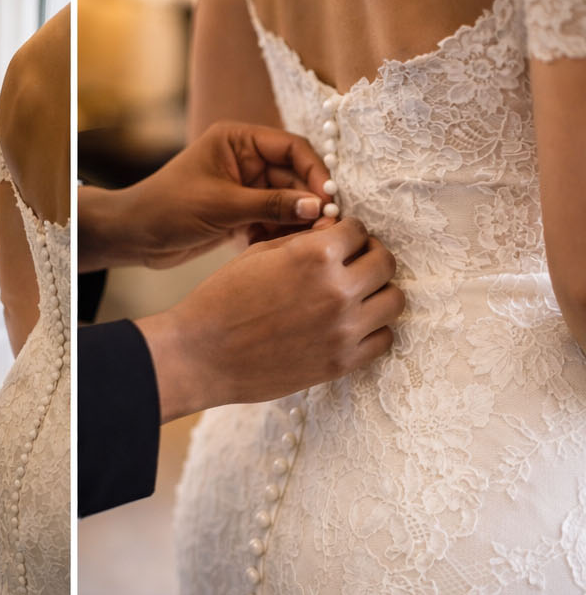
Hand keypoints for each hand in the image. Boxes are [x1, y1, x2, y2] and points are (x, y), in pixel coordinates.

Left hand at [78, 120, 330, 271]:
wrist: (134, 237)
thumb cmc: (168, 208)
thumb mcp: (222, 205)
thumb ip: (270, 206)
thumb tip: (317, 208)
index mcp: (239, 140)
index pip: (292, 148)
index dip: (315, 172)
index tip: (329, 200)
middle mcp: (246, 160)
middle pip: (293, 178)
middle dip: (308, 204)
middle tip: (326, 230)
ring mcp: (244, 188)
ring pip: (285, 203)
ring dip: (295, 223)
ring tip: (305, 245)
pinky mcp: (240, 214)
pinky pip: (271, 221)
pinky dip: (277, 234)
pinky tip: (279, 250)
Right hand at [137, 215, 403, 422]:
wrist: (201, 356)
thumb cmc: (223, 300)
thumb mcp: (261, 253)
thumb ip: (305, 242)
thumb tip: (337, 231)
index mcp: (317, 255)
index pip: (359, 231)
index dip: (347, 235)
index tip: (336, 246)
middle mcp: (338, 290)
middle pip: (385, 263)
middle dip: (368, 259)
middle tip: (351, 268)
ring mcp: (343, 329)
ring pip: (393, 300)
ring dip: (378, 293)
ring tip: (355, 298)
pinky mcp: (341, 362)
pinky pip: (383, 340)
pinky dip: (373, 330)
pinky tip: (351, 327)